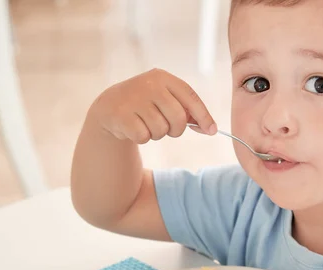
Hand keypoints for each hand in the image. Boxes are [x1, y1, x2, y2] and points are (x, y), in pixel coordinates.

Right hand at [90, 68, 216, 142]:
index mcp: (163, 78)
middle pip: (178, 118)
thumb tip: (210, 129)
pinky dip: (142, 137)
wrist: (111, 105)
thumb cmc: (146, 104)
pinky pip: (144, 136)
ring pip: (161, 130)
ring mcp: (134, 99)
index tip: (212, 131)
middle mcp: (149, 85)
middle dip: (176, 129)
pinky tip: (134, 127)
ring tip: (147, 124)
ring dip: (157, 134)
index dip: (204, 116)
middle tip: (167, 128)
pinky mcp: (121, 114)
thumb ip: (187, 110)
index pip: (190, 97)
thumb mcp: (165, 100)